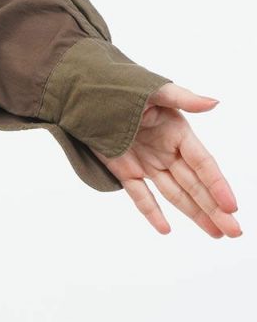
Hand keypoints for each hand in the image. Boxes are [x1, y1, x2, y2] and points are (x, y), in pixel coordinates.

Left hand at [92, 83, 240, 237]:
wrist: (86, 94)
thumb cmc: (123, 88)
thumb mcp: (154, 91)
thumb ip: (183, 98)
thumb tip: (214, 102)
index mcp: (178, 133)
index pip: (203, 164)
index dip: (217, 185)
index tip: (232, 207)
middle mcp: (167, 152)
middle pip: (195, 185)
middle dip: (214, 209)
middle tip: (234, 232)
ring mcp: (147, 163)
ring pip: (175, 194)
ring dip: (195, 214)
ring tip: (216, 234)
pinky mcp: (125, 171)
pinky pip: (141, 195)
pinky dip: (151, 212)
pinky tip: (165, 229)